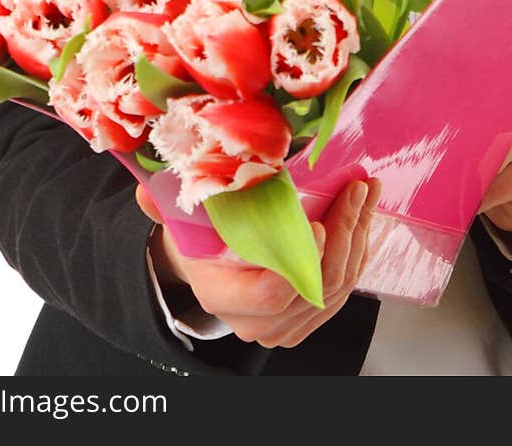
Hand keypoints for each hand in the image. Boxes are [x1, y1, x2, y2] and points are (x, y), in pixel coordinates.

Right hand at [136, 176, 380, 348]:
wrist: (214, 266)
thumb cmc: (201, 237)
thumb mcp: (182, 217)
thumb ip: (165, 205)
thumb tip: (146, 193)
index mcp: (222, 296)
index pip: (270, 293)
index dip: (299, 261)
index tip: (317, 222)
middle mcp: (256, 321)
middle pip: (314, 285)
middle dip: (343, 232)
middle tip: (356, 187)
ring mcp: (287, 325)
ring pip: (337, 286)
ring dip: (358, 235)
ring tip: (365, 190)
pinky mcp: (310, 317)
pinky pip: (345, 288)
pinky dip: (358, 250)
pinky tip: (362, 214)